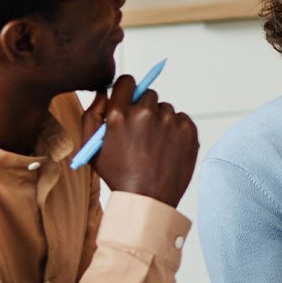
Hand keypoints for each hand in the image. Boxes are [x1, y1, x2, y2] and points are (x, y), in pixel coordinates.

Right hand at [82, 73, 199, 205]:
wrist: (147, 201)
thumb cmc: (118, 175)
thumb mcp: (93, 148)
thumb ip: (92, 114)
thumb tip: (104, 91)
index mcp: (120, 114)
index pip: (127, 81)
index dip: (126, 91)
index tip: (129, 101)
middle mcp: (145, 113)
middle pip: (148, 94)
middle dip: (143, 108)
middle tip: (141, 131)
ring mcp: (170, 121)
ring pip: (165, 109)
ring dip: (160, 121)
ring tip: (154, 146)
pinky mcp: (188, 130)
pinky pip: (181, 120)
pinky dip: (176, 131)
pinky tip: (167, 150)